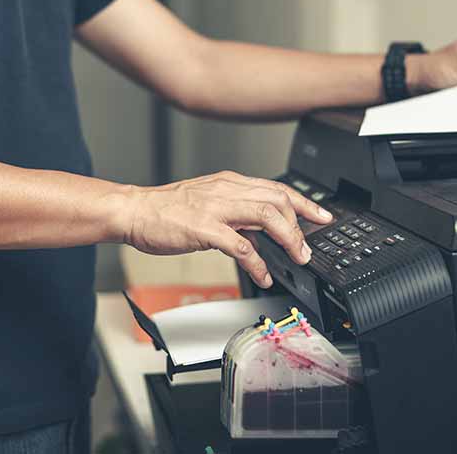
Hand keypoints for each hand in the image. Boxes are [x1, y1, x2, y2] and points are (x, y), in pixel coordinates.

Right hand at [121, 171, 333, 287]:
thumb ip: (234, 212)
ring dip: (288, 239)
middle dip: (302, 222)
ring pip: (267, 216)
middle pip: (279, 199)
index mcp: (229, 182)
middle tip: (309, 246)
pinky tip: (263, 275)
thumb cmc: (166, 210)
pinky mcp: (205, 228)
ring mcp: (216, 208)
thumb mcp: (207, 202)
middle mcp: (227, 190)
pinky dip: (258, 263)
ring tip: (297, 258)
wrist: (134, 211)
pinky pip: (242, 246)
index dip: (304, 202)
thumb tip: (260, 230)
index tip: (322, 216)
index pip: (276, 187)